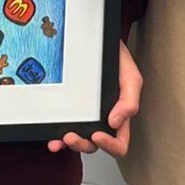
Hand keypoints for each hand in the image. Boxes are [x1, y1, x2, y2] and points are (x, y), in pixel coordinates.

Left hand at [47, 40, 141, 157]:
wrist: (98, 39)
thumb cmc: (117, 59)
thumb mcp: (131, 77)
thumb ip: (129, 101)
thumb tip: (116, 123)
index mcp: (119, 115)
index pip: (119, 143)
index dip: (109, 145)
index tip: (97, 135)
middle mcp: (102, 118)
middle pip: (94, 145)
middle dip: (83, 145)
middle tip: (72, 136)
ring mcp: (85, 115)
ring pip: (79, 140)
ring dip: (70, 143)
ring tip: (62, 137)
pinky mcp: (70, 108)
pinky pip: (63, 128)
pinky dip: (57, 137)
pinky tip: (53, 138)